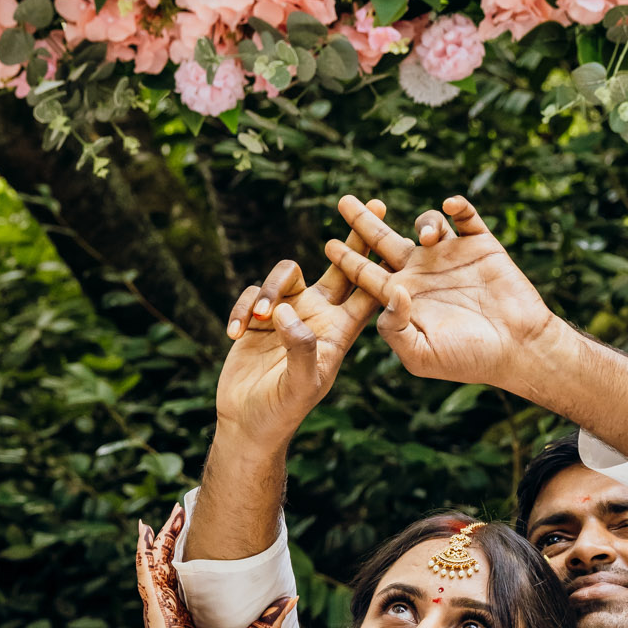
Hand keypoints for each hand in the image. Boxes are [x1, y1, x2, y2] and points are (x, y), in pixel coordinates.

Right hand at [136, 505, 294, 627]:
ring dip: (162, 536)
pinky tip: (145, 532)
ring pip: (157, 561)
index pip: (188, 574)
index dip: (191, 553)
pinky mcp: (155, 605)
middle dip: (175, 535)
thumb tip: (292, 598)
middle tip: (182, 511)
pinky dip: (144, 551)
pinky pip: (147, 572)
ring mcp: (160, 604)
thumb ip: (269, 620)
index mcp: (188, 612)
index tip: (201, 533)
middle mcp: (171, 605)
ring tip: (171, 513)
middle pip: (170, 561)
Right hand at [214, 200, 390, 451]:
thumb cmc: (281, 411)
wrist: (249, 423)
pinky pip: (253, 294)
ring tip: (256, 321)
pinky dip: (242, 309)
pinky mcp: (260, 318)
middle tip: (358, 203)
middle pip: (338, 268)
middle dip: (348, 238)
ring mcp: (288, 315)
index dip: (378, 263)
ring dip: (267, 291)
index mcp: (339, 333)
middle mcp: (318, 318)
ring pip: (286, 275)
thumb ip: (300, 349)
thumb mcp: (299, 385)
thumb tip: (287, 312)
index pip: (366, 293)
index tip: (392, 234)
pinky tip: (235, 333)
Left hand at [323, 194, 566, 398]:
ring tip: (430, 238)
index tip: (328, 244)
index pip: (368, 274)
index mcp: (404, 298)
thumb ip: (395, 329)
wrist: (517, 349)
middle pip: (384, 241)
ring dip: (424, 223)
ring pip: (425, 225)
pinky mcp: (481, 246)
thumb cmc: (468, 360)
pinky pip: (466, 217)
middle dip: (363, 221)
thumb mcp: (421, 354)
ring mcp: (451, 257)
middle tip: (342, 201)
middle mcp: (423, 273)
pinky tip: (451, 206)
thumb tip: (390, 291)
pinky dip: (458, 207)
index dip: (348, 259)